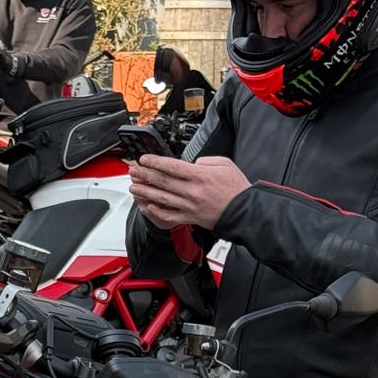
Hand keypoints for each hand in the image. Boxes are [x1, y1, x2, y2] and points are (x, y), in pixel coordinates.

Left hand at [128, 153, 249, 230]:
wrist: (243, 211)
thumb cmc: (236, 188)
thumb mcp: (224, 164)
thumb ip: (205, 160)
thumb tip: (191, 163)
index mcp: (200, 176)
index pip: (172, 167)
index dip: (155, 162)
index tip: (144, 159)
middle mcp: (192, 192)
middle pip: (163, 182)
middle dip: (145, 175)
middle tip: (133, 171)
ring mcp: (189, 206)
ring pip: (162, 198)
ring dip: (146, 192)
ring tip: (134, 187)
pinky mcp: (190, 218)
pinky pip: (169, 216)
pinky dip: (157, 212)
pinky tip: (148, 207)